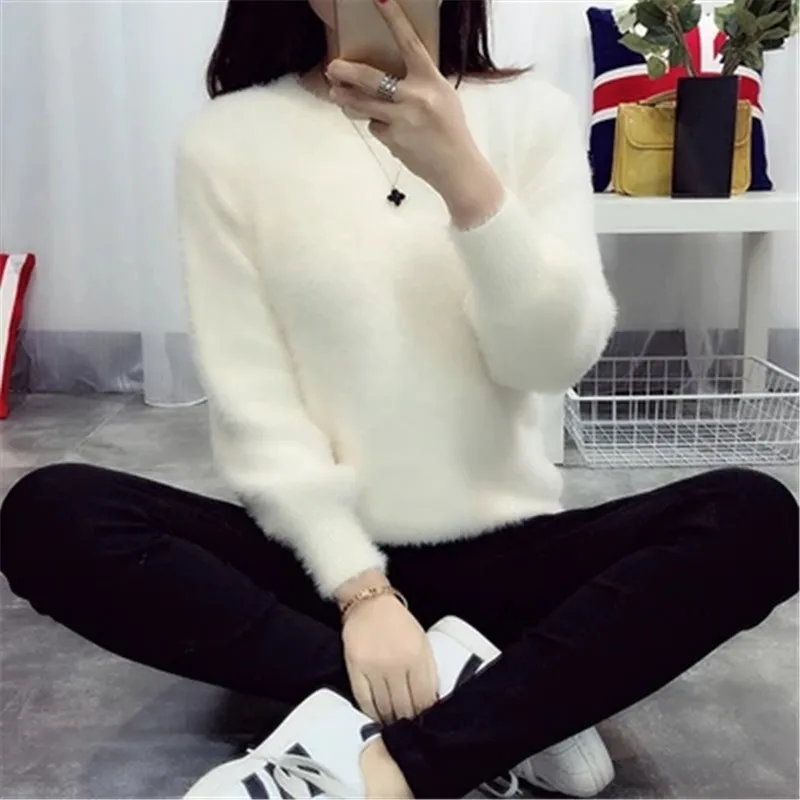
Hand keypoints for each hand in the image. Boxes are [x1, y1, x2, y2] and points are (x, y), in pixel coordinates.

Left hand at [326, 0, 502, 217]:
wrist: (456, 168)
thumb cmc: (450, 130)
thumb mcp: (442, 97)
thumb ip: (418, 83)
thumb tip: (387, 75)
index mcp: (430, 81)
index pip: (409, 43)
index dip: (394, 19)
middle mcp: (415, 97)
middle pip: (371, 79)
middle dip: (346, 73)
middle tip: (331, 67)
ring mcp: (402, 120)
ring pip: (364, 105)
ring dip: (347, 99)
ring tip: (337, 95)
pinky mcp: (393, 141)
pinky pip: (375, 127)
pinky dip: (378, 127)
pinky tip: (393, 133)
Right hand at [341, 592, 437, 723]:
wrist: (369, 602)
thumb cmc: (399, 623)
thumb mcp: (422, 642)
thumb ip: (427, 670)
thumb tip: (431, 702)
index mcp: (417, 656)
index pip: (424, 698)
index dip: (425, 714)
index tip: (424, 723)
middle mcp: (396, 664)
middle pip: (405, 707)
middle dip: (408, 721)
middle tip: (409, 728)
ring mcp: (374, 667)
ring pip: (385, 708)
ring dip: (390, 721)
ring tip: (394, 726)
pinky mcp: (355, 668)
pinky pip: (364, 701)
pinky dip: (372, 713)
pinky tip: (377, 717)